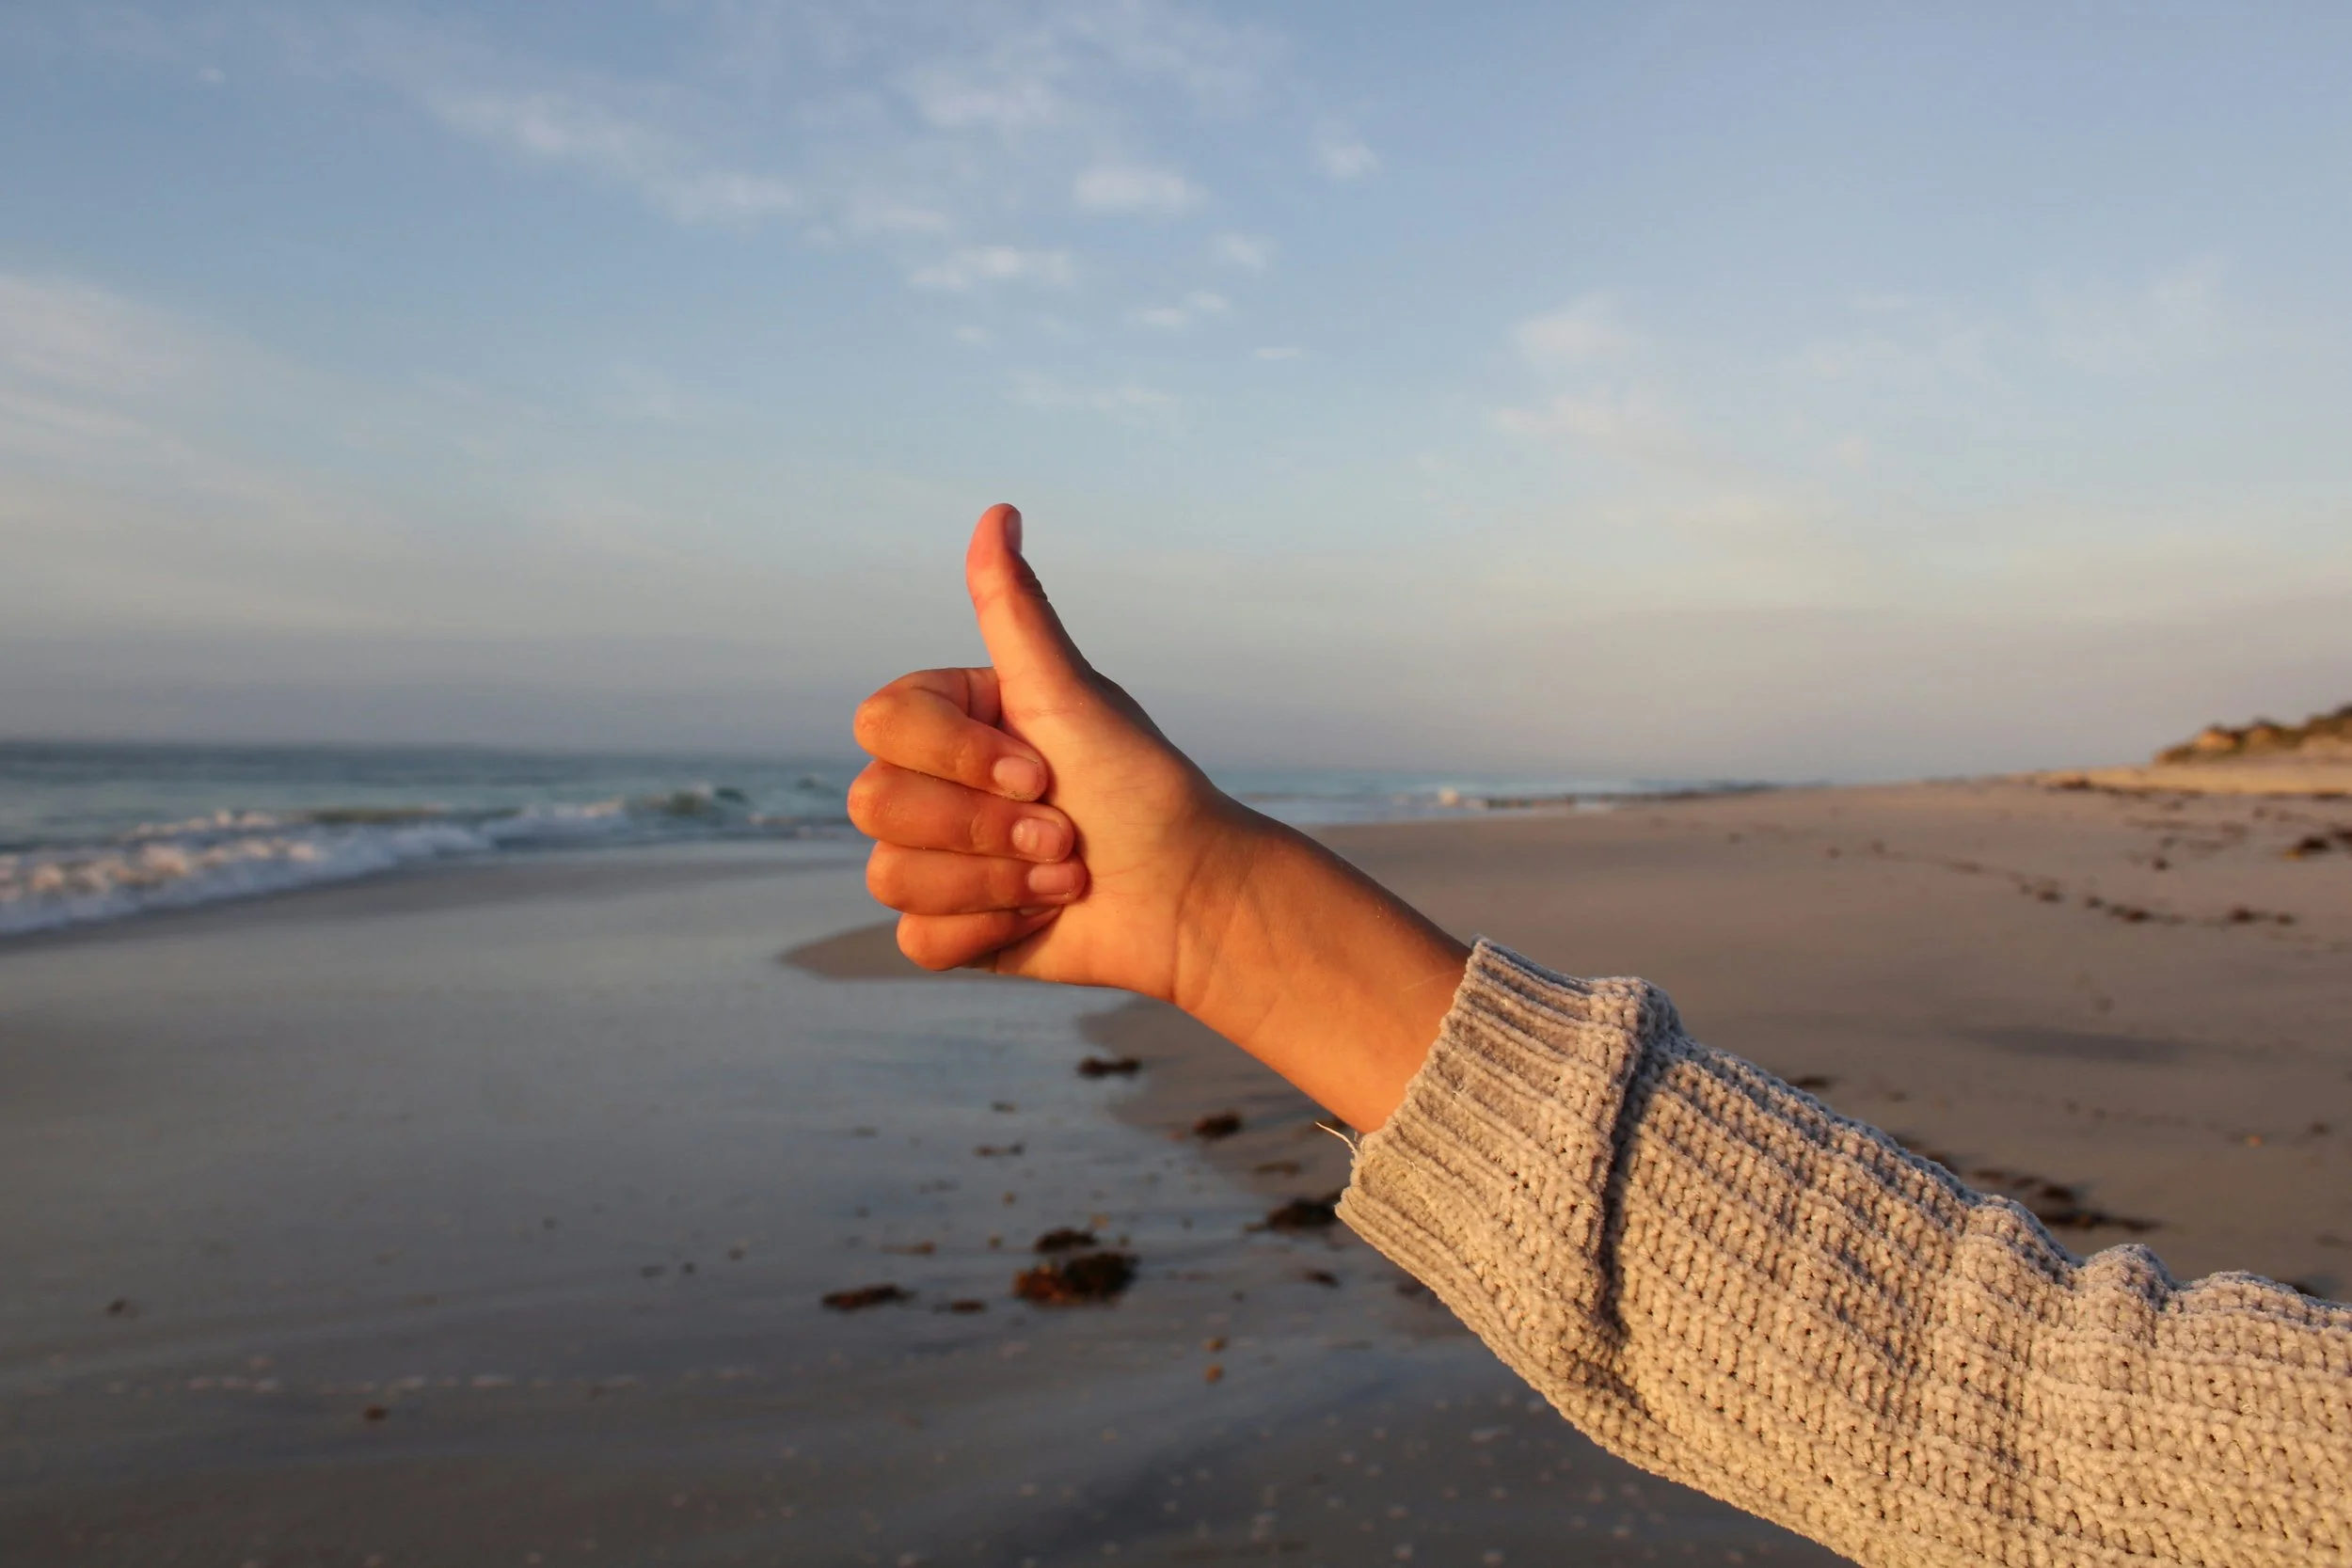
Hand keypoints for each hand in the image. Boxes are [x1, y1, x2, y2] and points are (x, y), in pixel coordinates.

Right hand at [849, 504, 1469, 1129]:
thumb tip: (999, 511)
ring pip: (890, 875)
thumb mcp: (1072, 694)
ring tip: (1067, 873)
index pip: (881, 724)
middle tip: (1066, 830)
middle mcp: (931, 785)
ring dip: (997, 881)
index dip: (956, 758)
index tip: (1041, 770)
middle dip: (984, 827)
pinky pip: (915, 940)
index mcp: (950, 720)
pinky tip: (1044, 916)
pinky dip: (989, 931)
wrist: (1189, 896)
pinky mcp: (948, 930)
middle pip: (874, 803)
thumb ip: (1017, 612)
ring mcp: (934, 859)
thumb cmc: (1140, 787)